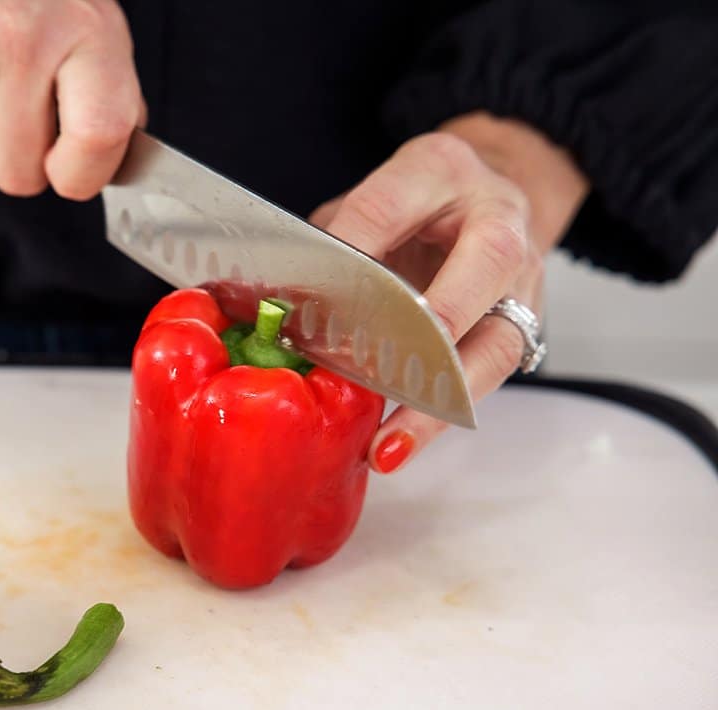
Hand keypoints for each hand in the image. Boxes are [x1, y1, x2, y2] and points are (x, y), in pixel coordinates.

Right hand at [0, 0, 144, 198]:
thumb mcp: (95, 26)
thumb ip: (108, 99)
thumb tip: (96, 169)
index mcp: (84, 32)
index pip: (96, 141)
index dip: (83, 175)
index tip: (71, 167)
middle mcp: (17, 41)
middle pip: (17, 176)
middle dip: (20, 160)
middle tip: (20, 113)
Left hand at [309, 112, 588, 472]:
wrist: (485, 196)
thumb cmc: (412, 203)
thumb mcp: (362, 202)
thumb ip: (331, 244)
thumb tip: (279, 302)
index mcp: (441, 170)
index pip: (388, 205)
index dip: (349, 255)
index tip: (310, 303)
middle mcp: (499, 218)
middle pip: (484, 263)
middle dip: (429, 324)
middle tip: (380, 372)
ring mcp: (523, 276)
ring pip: (497, 341)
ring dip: (440, 399)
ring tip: (389, 443)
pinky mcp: (525, 327)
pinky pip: (490, 376)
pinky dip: (441, 415)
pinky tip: (398, 443)